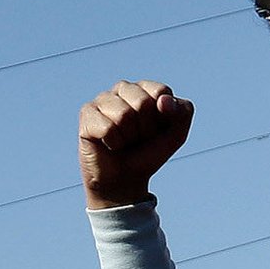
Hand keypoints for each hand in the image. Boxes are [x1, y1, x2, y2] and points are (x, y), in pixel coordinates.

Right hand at [79, 81, 195, 207]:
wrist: (125, 180)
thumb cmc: (149, 153)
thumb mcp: (177, 134)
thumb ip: (183, 112)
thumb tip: (162, 101)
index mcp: (145, 88)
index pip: (160, 92)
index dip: (163, 117)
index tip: (156, 130)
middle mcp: (123, 89)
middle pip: (143, 103)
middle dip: (145, 129)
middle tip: (138, 139)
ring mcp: (102, 99)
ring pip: (124, 115)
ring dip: (128, 137)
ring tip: (124, 142)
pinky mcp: (87, 114)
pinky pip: (107, 127)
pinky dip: (113, 143)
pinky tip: (109, 144)